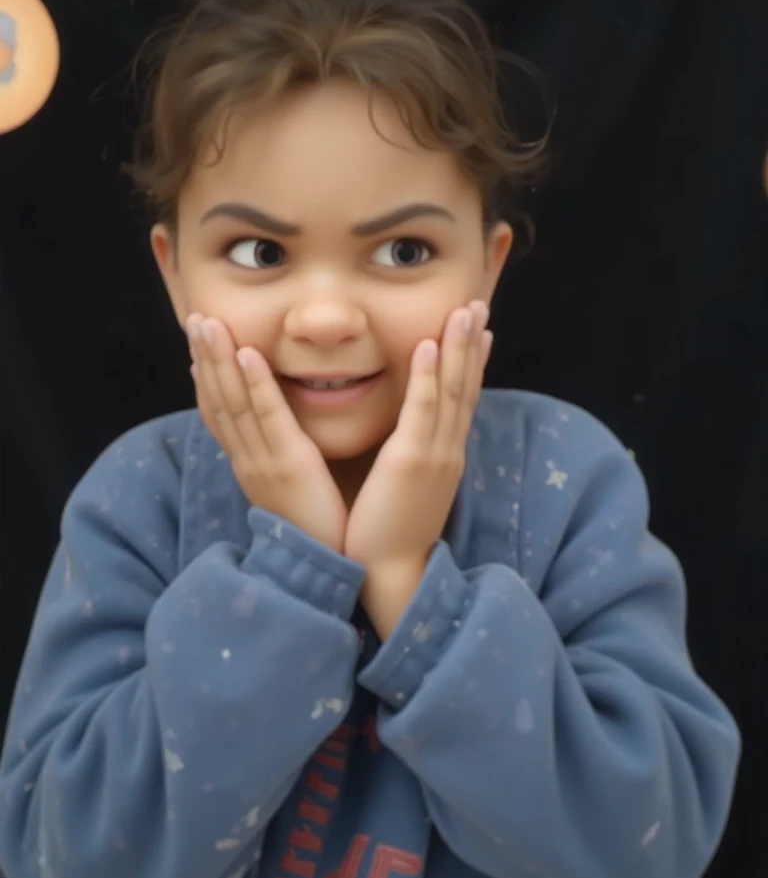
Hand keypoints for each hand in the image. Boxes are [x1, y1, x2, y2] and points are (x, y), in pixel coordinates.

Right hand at [187, 314, 347, 551]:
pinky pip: (268, 418)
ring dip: (219, 360)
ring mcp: (263, 462)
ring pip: (234, 402)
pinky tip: (247, 355)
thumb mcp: (289, 491)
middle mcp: (246, 461)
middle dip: (205, 358)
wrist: (322, 571)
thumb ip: (281, 461)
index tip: (196, 348)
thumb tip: (278, 439)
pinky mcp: (288, 465)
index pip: (219, 415)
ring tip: (208, 324)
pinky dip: (255, 385)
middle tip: (194, 319)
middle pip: (217, 401)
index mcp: (247, 466)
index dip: (205, 379)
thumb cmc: (314, 530)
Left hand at [344, 300, 491, 574]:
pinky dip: (428, 377)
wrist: (390, 571)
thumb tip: (411, 439)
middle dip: (473, 344)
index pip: (463, 400)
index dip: (473, 363)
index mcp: (446, 456)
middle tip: (479, 305)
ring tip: (465, 311)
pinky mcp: (412, 461)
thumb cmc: (390, 532)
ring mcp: (435, 454)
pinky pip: (423, 411)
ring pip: (452, 391)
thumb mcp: (409, 487)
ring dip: (459, 348)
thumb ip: (413, 458)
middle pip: (466, 387)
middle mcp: (448, 450)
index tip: (480, 331)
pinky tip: (429, 346)